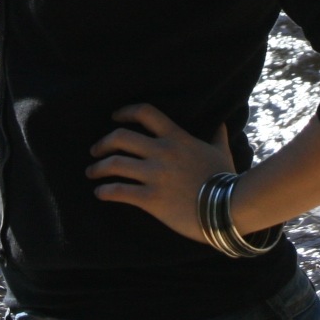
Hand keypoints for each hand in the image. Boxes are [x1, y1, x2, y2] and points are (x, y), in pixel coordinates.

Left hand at [86, 103, 233, 244]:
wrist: (228, 207)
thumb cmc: (225, 179)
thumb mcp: (221, 151)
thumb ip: (217, 135)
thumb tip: (221, 123)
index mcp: (176, 138)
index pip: (145, 113)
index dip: (125, 112)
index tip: (114, 117)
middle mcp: (161, 152)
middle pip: (120, 137)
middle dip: (103, 143)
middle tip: (95, 150)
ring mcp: (154, 175)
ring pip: (115, 164)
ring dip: (98, 168)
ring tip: (92, 173)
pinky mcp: (151, 199)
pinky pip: (120, 191)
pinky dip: (106, 191)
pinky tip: (100, 193)